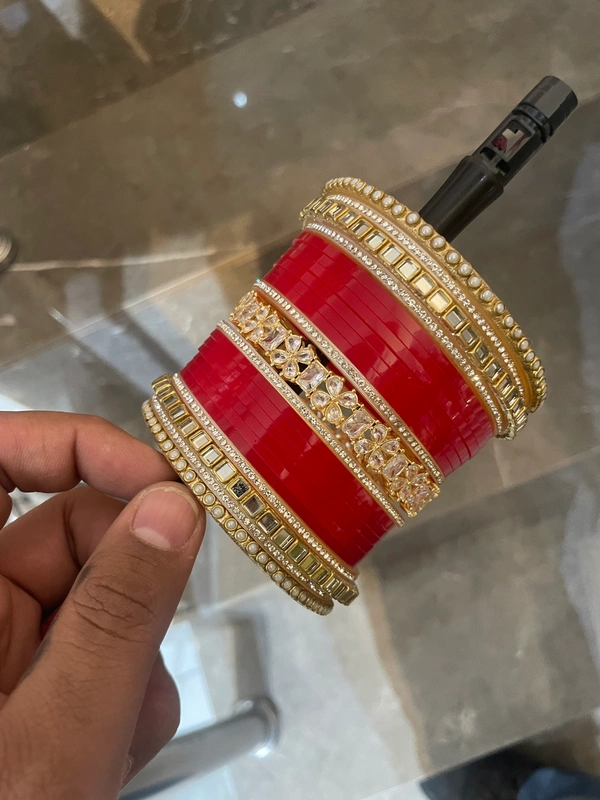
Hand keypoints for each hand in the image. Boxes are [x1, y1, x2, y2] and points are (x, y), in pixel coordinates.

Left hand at [0, 411, 205, 798]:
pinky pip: (96, 639)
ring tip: (120, 732)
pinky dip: (125, 684)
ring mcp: (1, 636)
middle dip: (132, 584)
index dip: (74, 443)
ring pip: (98, 593)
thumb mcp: (61, 730)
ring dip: (134, 654)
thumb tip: (174, 508)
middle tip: (156, 643)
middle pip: (71, 529)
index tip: (155, 477)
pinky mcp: (30, 668)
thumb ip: (122, 613)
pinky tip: (112, 743)